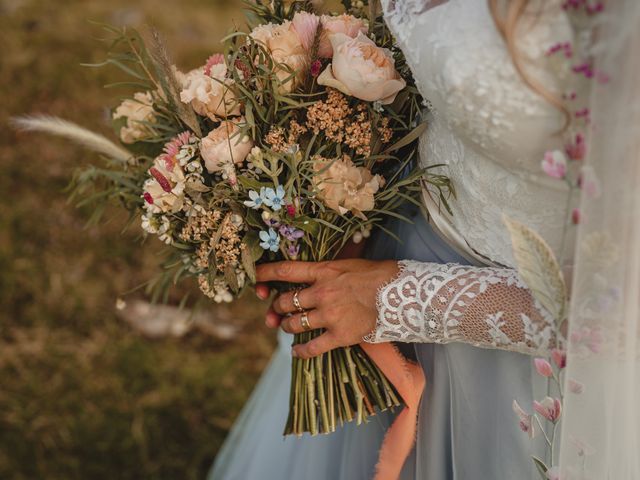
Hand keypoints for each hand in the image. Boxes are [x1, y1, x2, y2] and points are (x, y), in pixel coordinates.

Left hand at [255, 259, 398, 358]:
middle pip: (285, 302)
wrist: (402, 294)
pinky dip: (300, 352)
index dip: (265, 274)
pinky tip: (296, 353)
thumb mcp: (349, 263)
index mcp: (323, 271)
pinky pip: (312, 347)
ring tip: (289, 327)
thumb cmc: (379, 275)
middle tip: (278, 311)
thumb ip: (328, 269)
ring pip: (294, 324)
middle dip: (277, 307)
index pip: (285, 271)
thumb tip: (315, 270)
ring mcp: (329, 316)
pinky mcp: (340, 336)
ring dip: (288, 327)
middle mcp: (321, 293)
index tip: (254, 278)